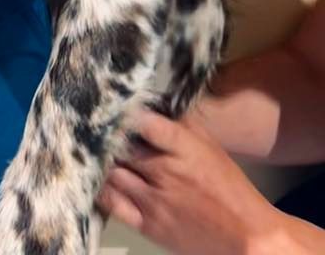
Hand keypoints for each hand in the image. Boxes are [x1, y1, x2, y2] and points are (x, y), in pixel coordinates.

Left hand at [99, 108, 286, 254]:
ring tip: (95, 151)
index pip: (144, 121)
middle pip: (120, 146)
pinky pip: (113, 203)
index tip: (114, 106)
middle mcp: (164, 171)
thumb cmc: (229, 186)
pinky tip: (98, 179)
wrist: (246, 237)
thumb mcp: (209, 146)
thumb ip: (181, 124)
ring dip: (102, 161)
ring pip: (112, 172)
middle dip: (107, 136)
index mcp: (183, 148)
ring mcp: (154, 200)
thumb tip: (154, 103)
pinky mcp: (148, 225)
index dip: (125, 112)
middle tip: (96, 127)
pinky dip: (102, 189)